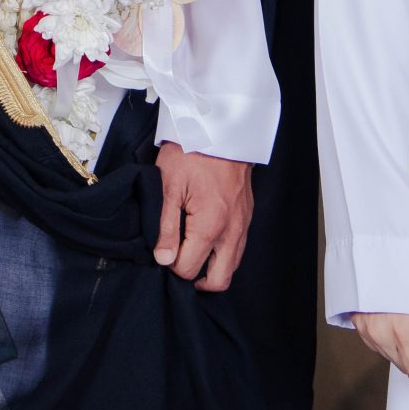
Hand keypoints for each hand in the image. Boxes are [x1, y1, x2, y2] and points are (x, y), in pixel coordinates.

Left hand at [152, 143, 254, 291]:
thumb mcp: (168, 186)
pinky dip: (222, 254)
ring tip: (190, 251)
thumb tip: (163, 260)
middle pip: (219, 281)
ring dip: (211, 268)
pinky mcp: (246, 217)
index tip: (162, 250)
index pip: (189, 270)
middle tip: (178, 262)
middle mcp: (232, 231)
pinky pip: (237, 249)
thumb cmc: (191, 152)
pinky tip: (205, 240)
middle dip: (196, 280)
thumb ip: (165, 227)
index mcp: (211, 226)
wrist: (220, 128)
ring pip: (231, 267)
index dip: (171, 265)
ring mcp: (243, 225)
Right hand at [353, 311, 408, 380]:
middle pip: (406, 367)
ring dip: (405, 347)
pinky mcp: (358, 323)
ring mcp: (367, 329)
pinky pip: (377, 343)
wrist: (379, 245)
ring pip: (392, 356)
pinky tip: (396, 316)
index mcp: (404, 331)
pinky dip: (389, 337)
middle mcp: (381, 334)